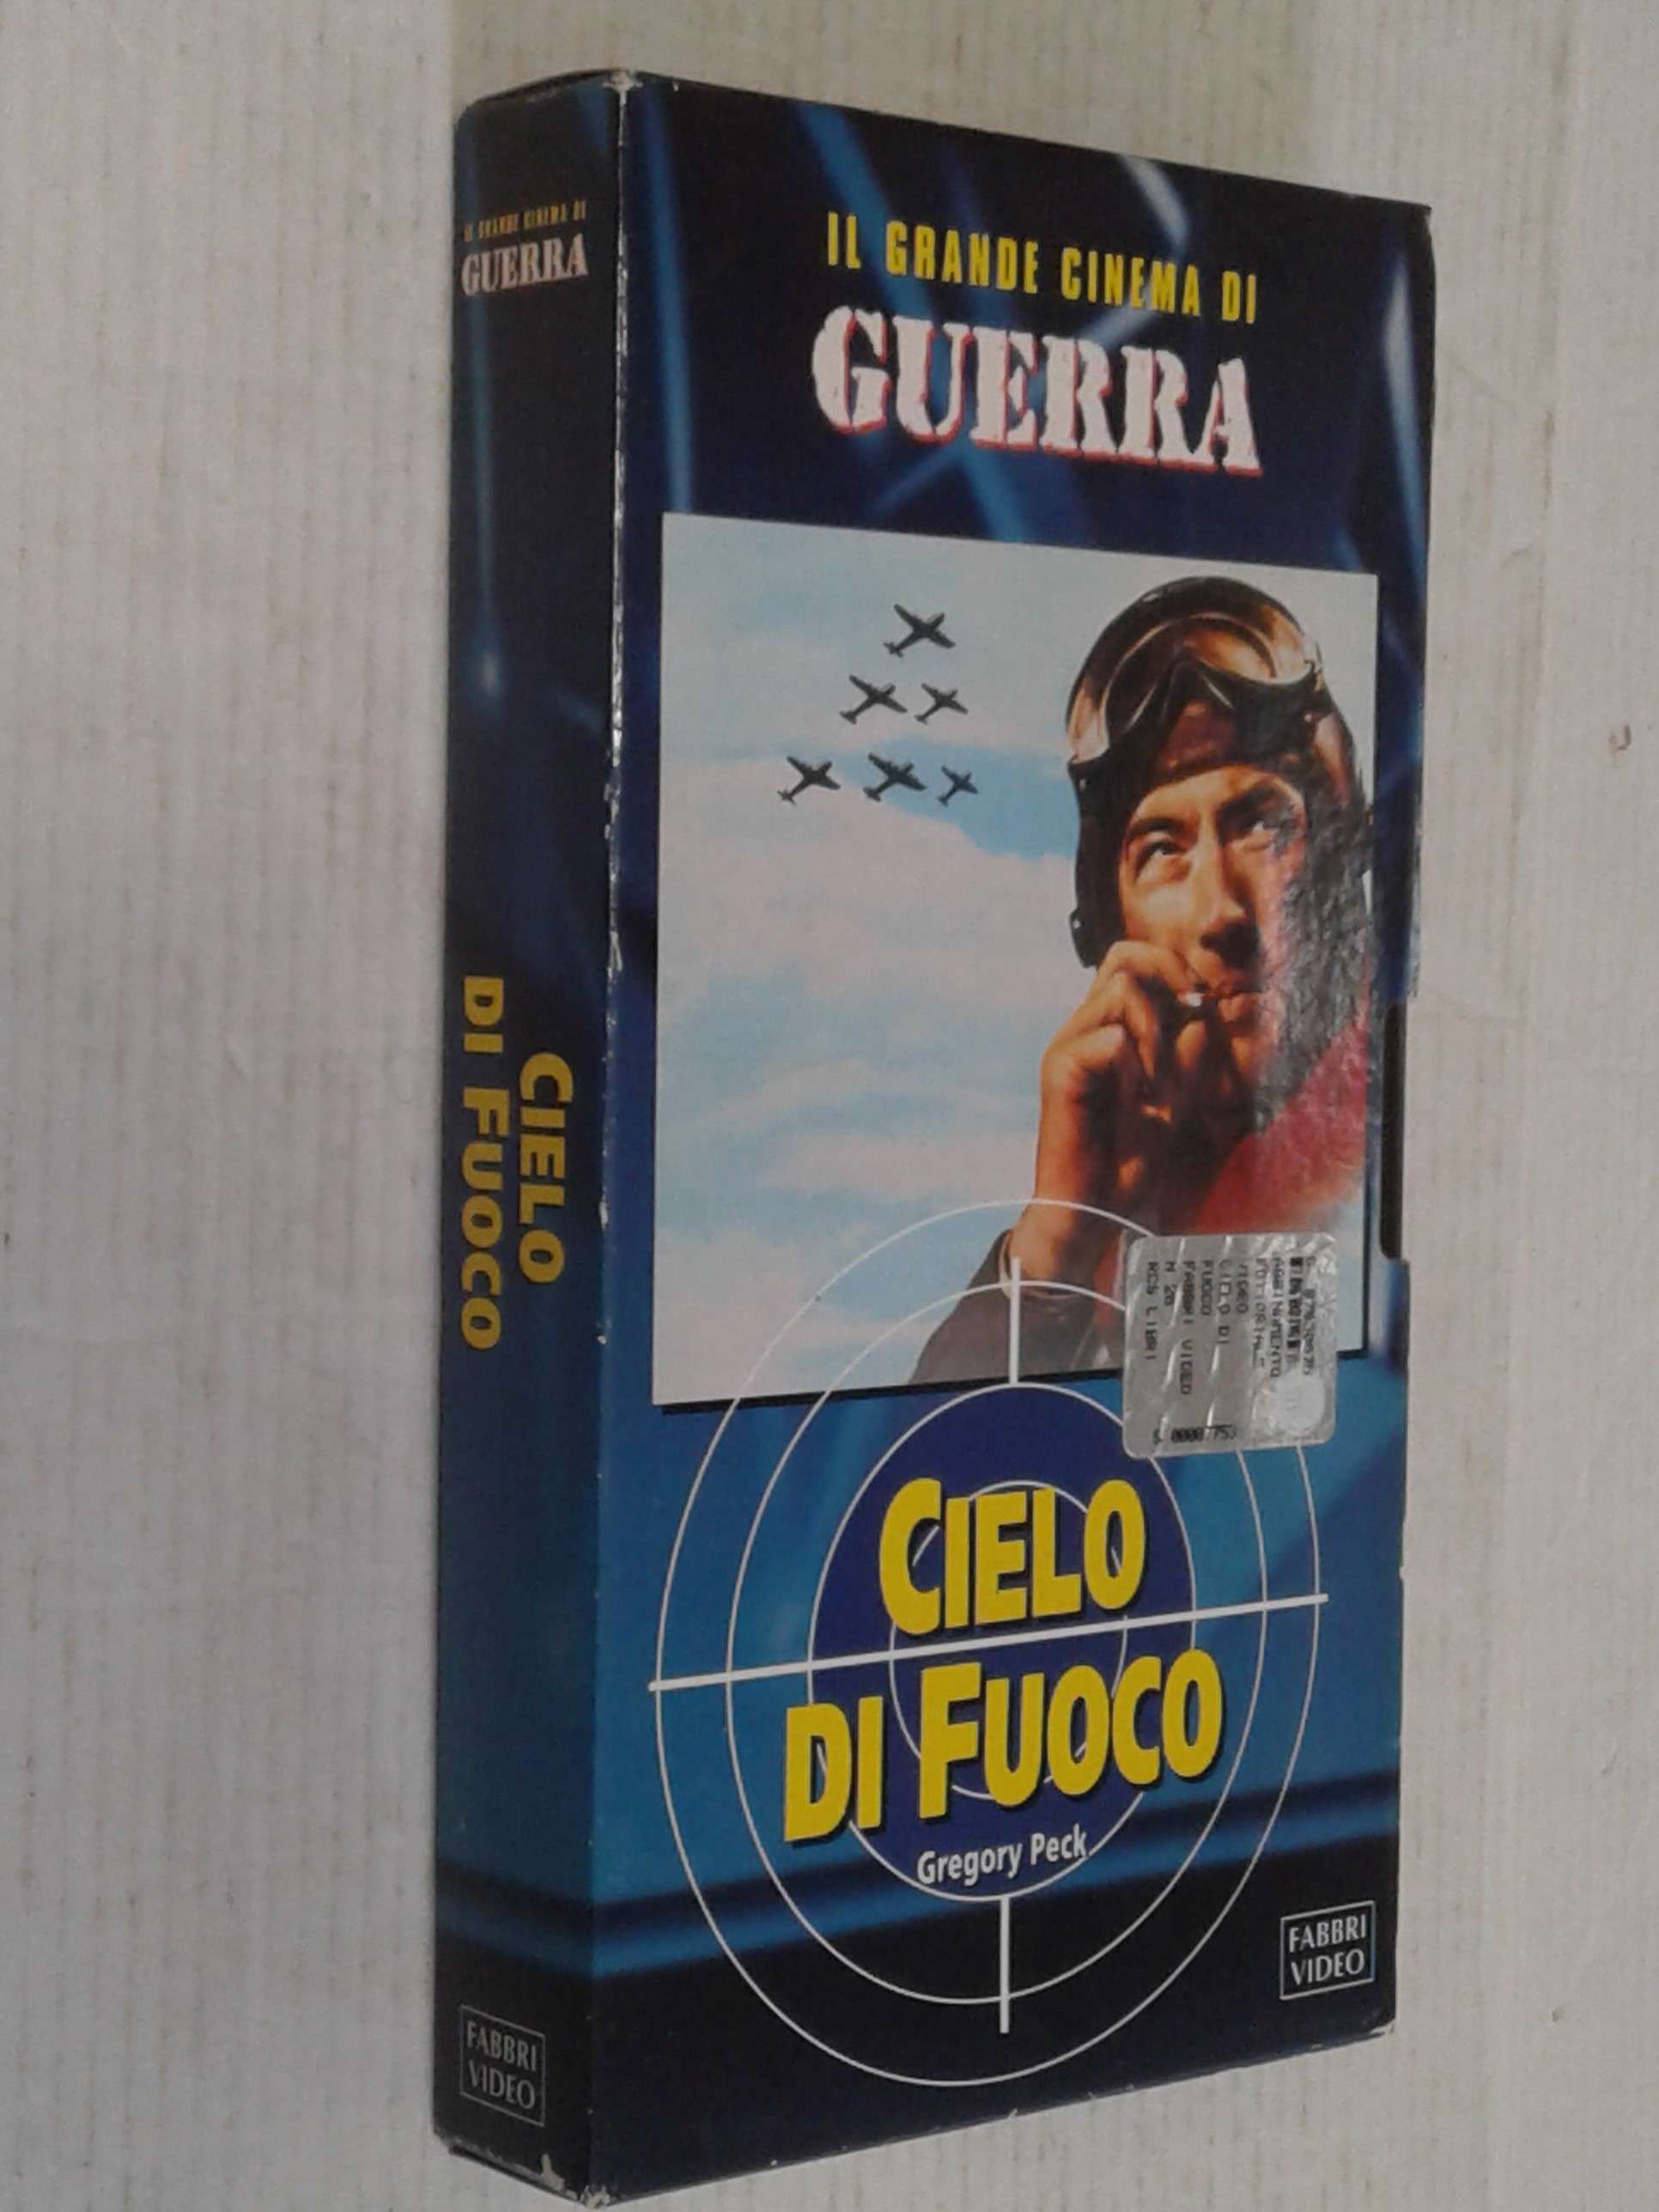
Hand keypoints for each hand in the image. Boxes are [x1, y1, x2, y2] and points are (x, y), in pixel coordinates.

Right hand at [1007, 942, 1222, 1285]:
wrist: (1093, 1212)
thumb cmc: (1129, 1161)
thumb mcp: (1177, 1100)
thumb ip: (1189, 1055)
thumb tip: (1198, 1010)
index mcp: (1105, 1029)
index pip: (1131, 958)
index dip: (1173, 969)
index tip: (1199, 1012)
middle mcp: (1082, 1028)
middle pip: (1124, 956)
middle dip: (1170, 982)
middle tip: (1187, 1032)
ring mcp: (1068, 1045)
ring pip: (1122, 988)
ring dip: (1157, 1030)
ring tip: (1159, 1080)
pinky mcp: (1059, 1069)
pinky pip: (1113, 1038)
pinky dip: (1139, 1065)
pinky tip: (1140, 1100)